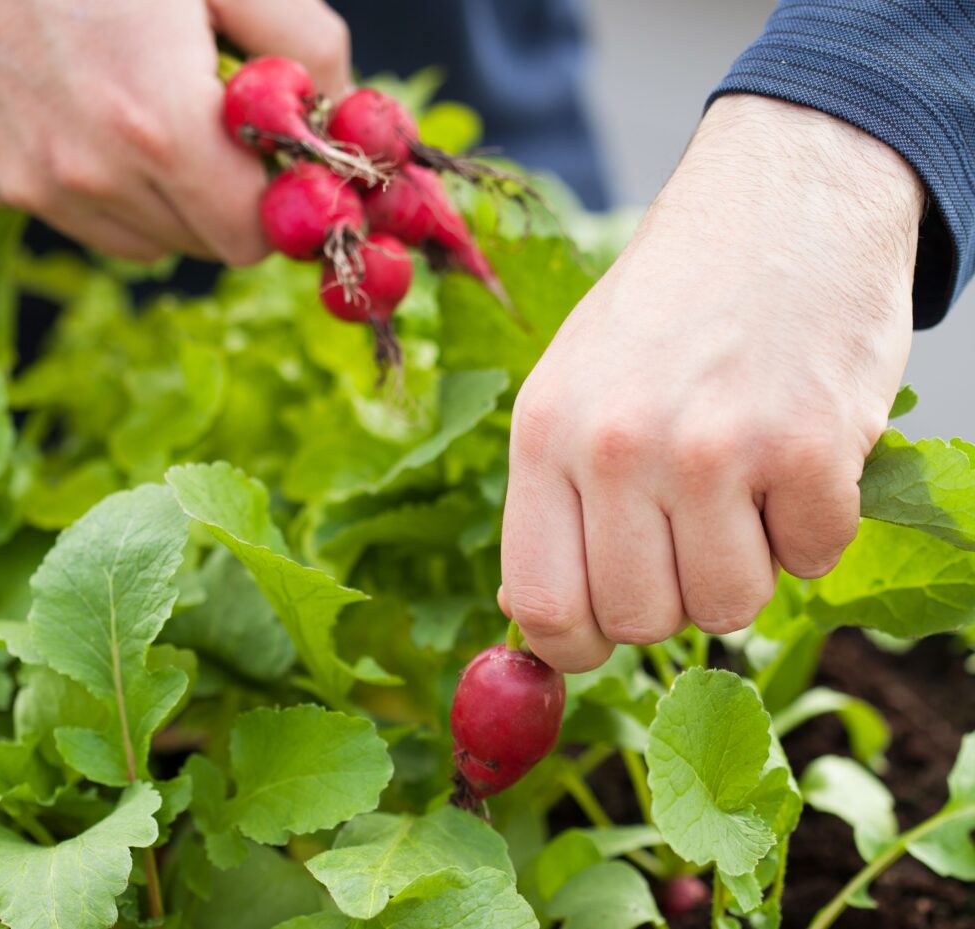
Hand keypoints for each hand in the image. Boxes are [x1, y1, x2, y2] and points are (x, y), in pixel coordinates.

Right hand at [0, 0, 350, 263]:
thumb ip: (304, 41)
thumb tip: (344, 110)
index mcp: (158, 124)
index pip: (253, 236)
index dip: (277, 202)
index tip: (278, 161)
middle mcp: (93, 172)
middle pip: (209, 246)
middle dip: (233, 201)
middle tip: (222, 132)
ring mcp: (37, 183)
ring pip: (154, 241)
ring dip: (176, 199)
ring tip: (153, 115)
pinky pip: (94, 222)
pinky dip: (116, 191)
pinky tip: (100, 122)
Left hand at [500, 95, 923, 671]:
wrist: (780, 200)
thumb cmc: (670, 308)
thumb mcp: (574, 387)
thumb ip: (555, 501)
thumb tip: (540, 619)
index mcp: (545, 432)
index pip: (540, 603)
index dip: (572, 647)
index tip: (600, 639)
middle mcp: (618, 445)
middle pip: (639, 620)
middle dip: (671, 597)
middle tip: (691, 534)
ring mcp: (715, 448)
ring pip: (728, 608)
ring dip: (745, 565)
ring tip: (744, 487)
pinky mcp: (810, 447)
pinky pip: (814, 559)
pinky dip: (813, 527)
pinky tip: (797, 457)